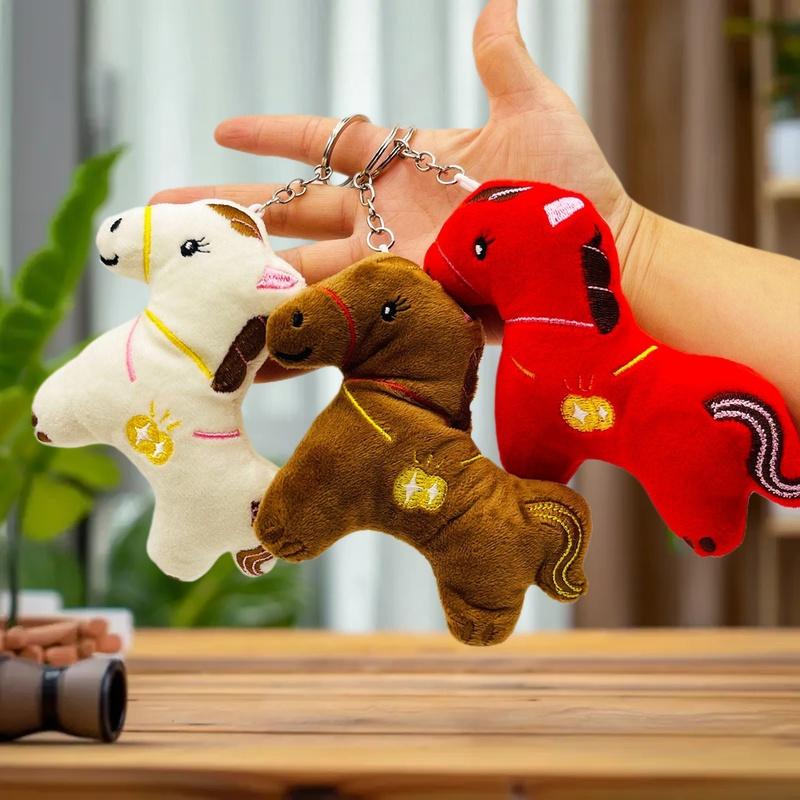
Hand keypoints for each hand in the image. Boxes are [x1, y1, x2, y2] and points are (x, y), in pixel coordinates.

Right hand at [152, 0, 643, 315]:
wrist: (598, 260)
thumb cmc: (573, 187)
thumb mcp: (533, 111)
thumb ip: (500, 59)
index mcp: (404, 164)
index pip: (323, 143)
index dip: (274, 136)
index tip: (223, 128)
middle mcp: (385, 216)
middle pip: (290, 211)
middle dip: (227, 210)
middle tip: (164, 210)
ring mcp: (390, 265)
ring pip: (302, 269)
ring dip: (247, 276)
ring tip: (188, 284)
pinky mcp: (403, 308)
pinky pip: (342, 320)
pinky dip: (300, 337)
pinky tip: (255, 352)